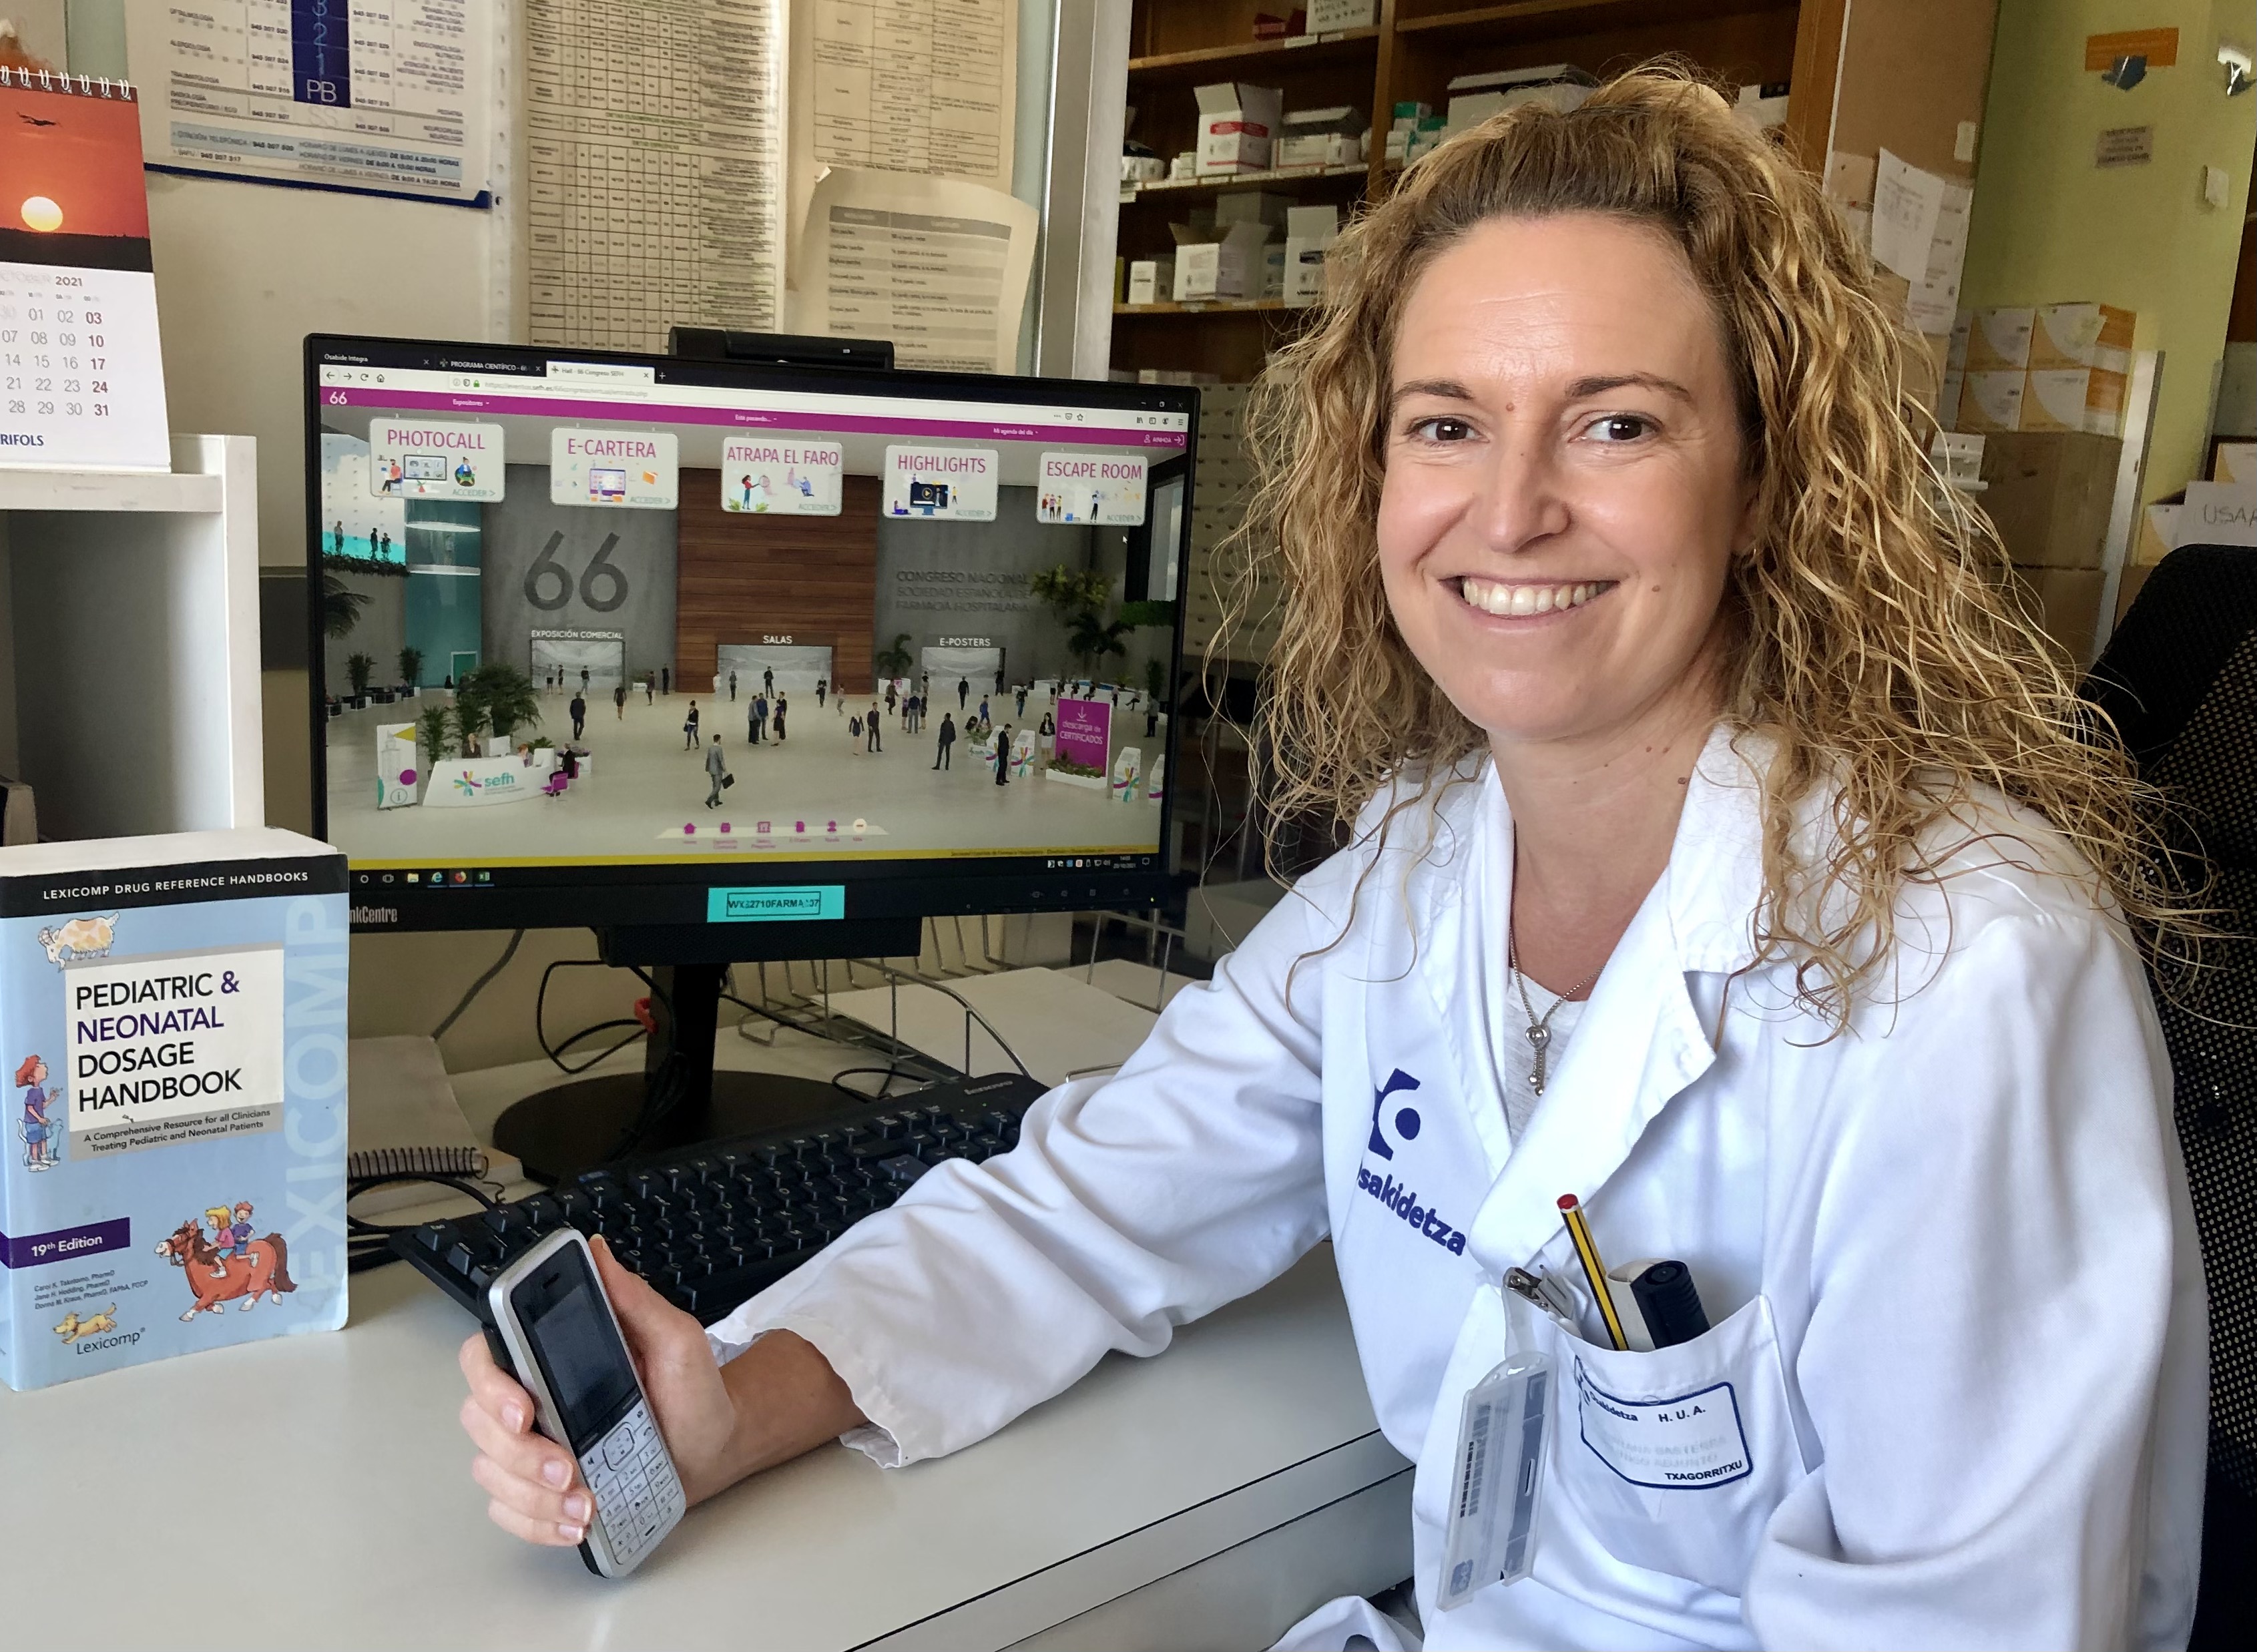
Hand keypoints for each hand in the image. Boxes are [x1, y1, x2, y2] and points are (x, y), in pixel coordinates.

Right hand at [457, 1235, 867, 1548]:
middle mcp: (529, 1400)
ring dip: (533, 1494)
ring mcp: (529, 1448)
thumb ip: (634, 1299)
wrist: (712, 1448)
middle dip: (519, 1453)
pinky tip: (576, 1522)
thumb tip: (598, 1252)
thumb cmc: (691, 1390)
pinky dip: (537, 1523)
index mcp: (550, 1357)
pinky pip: (509, 1511)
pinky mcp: (539, 1492)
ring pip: (491, 1471)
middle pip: (478, 1421)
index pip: (485, 1357)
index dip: (489, 1384)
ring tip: (587, 1500)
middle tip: (568, 1466)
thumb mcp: (676, 1339)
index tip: (524, 1410)